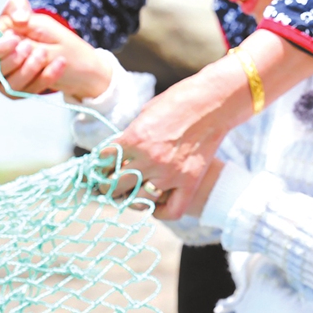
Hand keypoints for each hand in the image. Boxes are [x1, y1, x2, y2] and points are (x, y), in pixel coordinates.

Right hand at [0, 0, 109, 98]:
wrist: (65, 54)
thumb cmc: (38, 29)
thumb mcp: (29, 13)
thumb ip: (19, 9)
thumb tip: (18, 18)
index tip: (15, 39)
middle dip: (12, 60)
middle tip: (31, 47)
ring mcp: (2, 81)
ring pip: (9, 85)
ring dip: (29, 69)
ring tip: (45, 54)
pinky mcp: (17, 92)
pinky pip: (27, 91)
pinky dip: (45, 78)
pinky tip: (59, 65)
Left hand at [115, 55, 250, 219]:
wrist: (214, 102)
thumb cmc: (180, 100)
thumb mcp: (147, 113)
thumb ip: (132, 135)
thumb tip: (120, 150)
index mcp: (134, 138)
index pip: (103, 161)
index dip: (98, 166)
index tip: (99, 168)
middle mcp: (149, 159)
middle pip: (115, 184)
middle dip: (106, 186)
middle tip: (106, 185)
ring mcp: (170, 173)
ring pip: (138, 200)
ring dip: (130, 198)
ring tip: (129, 195)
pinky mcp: (189, 182)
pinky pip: (170, 210)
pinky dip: (159, 211)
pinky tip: (154, 204)